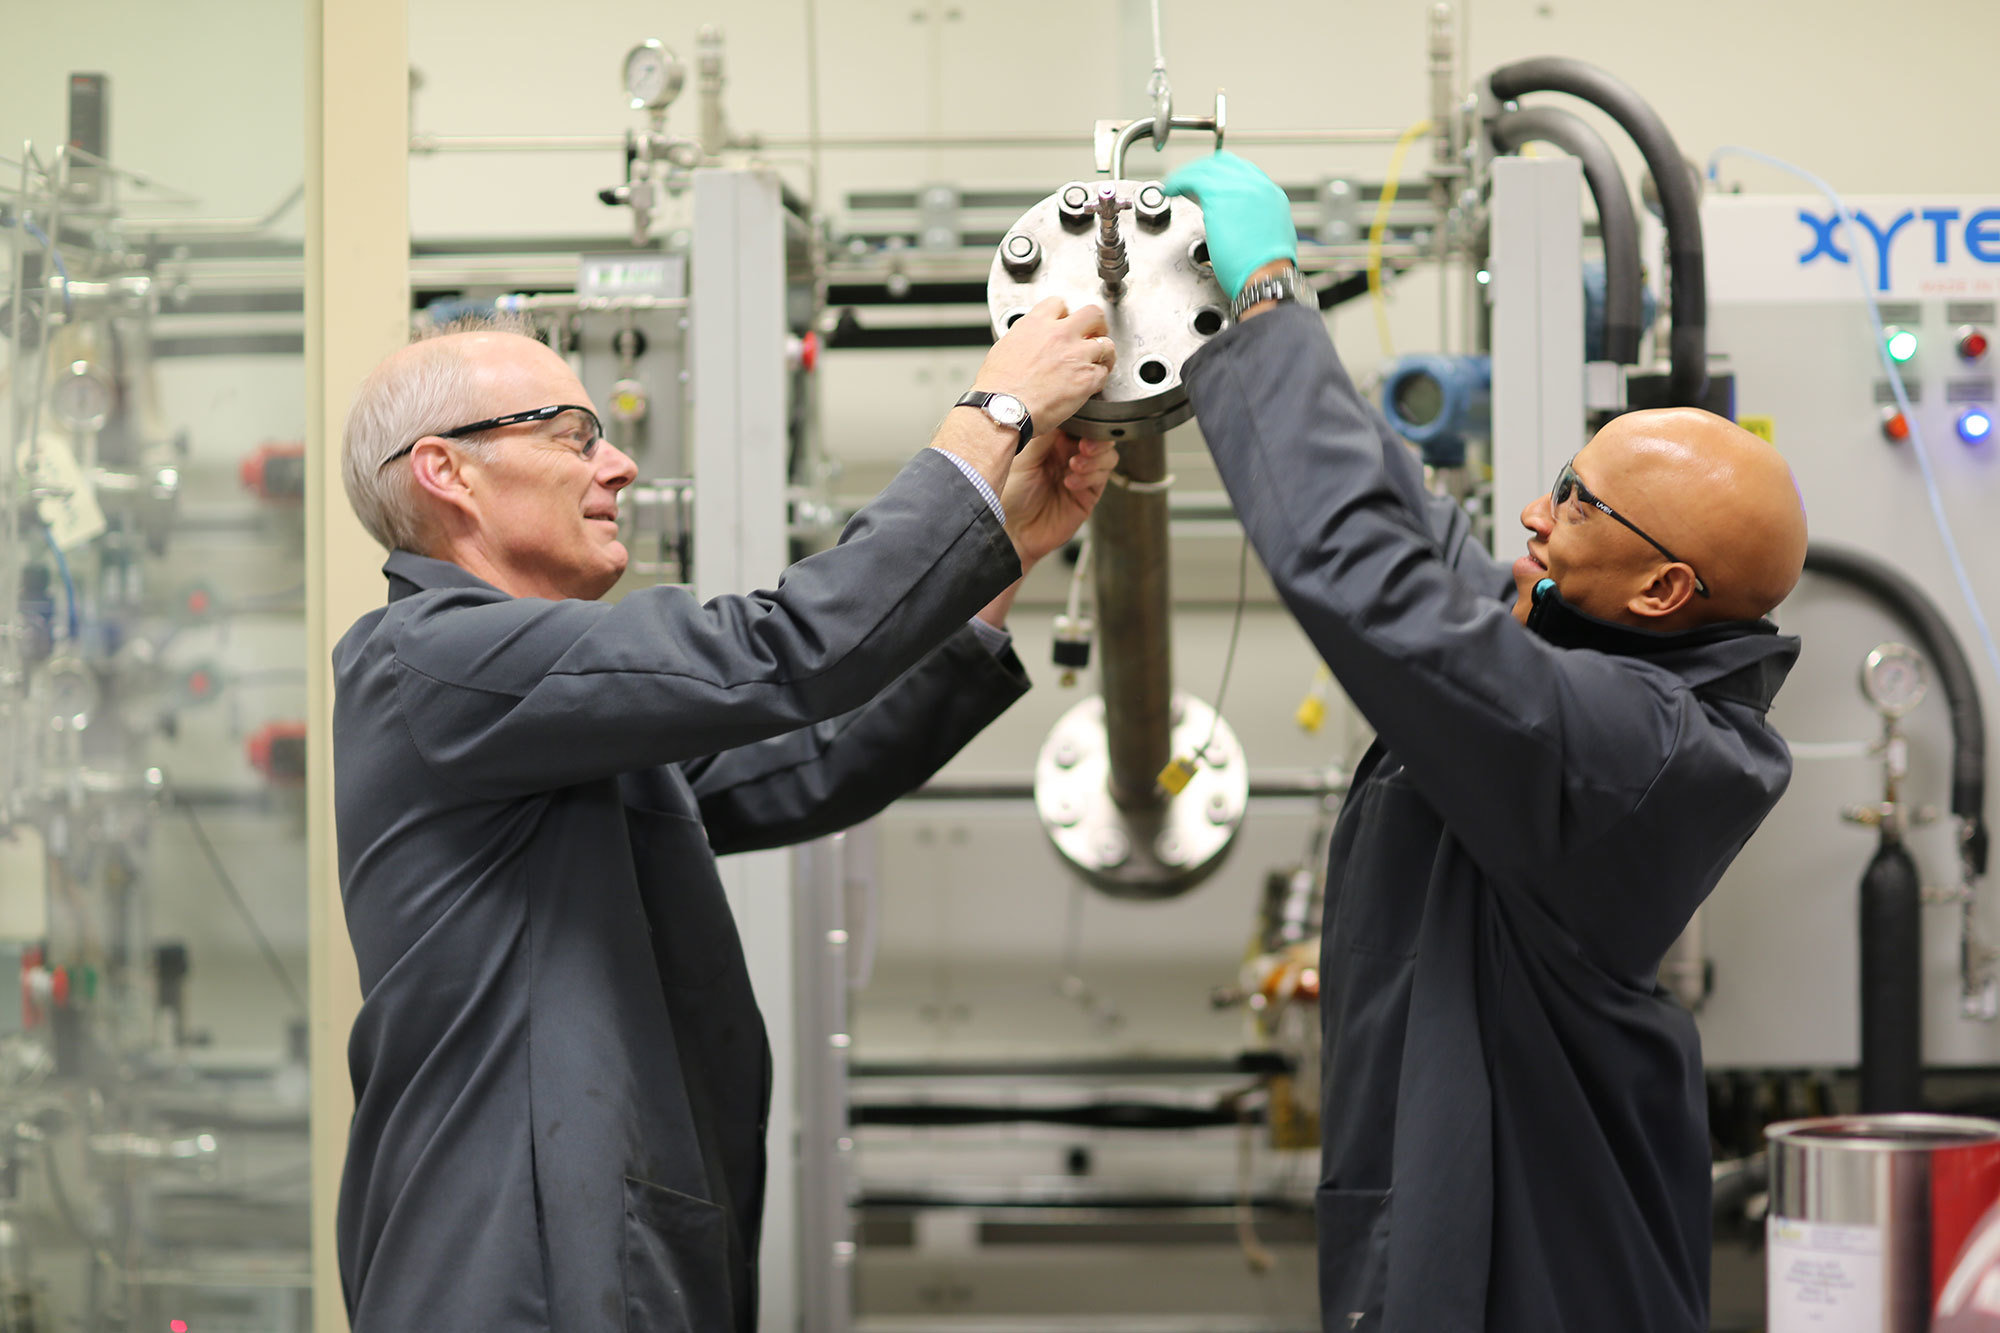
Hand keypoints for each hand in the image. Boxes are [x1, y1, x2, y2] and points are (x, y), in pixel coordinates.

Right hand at [973, 297, 1114, 433]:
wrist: (1004, 410)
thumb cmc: (998, 388)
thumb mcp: (1003, 348)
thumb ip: (1023, 339)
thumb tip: (1029, 344)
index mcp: (1036, 324)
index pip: (1059, 304)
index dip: (1066, 313)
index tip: (1066, 322)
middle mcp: (1060, 335)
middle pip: (1093, 314)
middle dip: (1096, 324)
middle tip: (1094, 334)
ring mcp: (1076, 355)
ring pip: (1106, 344)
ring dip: (1103, 353)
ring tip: (1098, 362)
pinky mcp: (1087, 378)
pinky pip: (1104, 373)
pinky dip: (1099, 378)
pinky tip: (1091, 384)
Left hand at [1002, 430, 1118, 571]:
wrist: (1011, 529)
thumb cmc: (1009, 492)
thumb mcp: (1025, 454)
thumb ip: (1048, 433)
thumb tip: (1065, 409)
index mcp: (1053, 441)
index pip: (1079, 422)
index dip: (1085, 419)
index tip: (1083, 419)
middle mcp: (1068, 455)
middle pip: (1098, 436)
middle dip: (1095, 438)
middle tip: (1084, 444)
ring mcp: (1081, 475)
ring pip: (1107, 456)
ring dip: (1095, 458)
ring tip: (1075, 464)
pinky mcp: (1087, 495)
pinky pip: (1101, 479)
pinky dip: (1090, 477)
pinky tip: (1070, 482)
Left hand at [1162, 151, 1296, 299]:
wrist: (1266, 276)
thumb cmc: (1265, 270)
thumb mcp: (1270, 238)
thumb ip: (1255, 222)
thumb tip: (1239, 223)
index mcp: (1271, 195)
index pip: (1242, 173)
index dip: (1220, 176)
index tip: (1206, 184)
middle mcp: (1257, 186)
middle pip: (1223, 164)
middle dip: (1202, 171)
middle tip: (1186, 183)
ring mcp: (1239, 188)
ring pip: (1206, 169)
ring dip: (1187, 175)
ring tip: (1174, 186)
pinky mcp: (1218, 197)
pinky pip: (1192, 179)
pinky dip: (1178, 181)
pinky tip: (1170, 189)